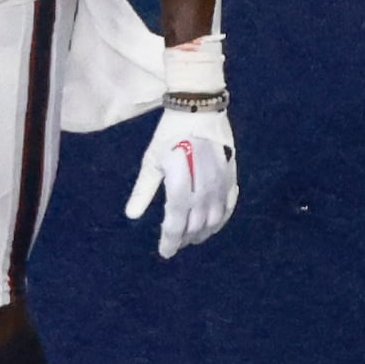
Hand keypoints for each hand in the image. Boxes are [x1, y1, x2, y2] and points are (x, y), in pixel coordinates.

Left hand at [124, 107, 237, 257]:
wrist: (199, 110)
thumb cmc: (169, 135)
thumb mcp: (151, 161)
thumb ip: (144, 191)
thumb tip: (132, 216)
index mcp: (181, 186)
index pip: (176, 223)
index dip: (170, 241)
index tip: (165, 253)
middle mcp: (204, 189)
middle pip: (196, 225)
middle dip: (185, 238)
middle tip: (176, 244)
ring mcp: (221, 184)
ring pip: (215, 219)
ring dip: (203, 232)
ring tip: (192, 238)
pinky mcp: (232, 176)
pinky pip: (230, 205)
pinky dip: (222, 219)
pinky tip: (214, 224)